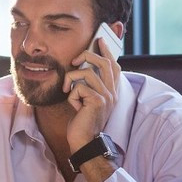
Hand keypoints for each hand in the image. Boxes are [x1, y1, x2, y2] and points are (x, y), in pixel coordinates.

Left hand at [63, 37, 121, 152]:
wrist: (83, 141)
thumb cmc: (82, 121)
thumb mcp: (87, 100)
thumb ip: (89, 85)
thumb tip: (81, 68)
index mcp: (112, 91)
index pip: (114, 66)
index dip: (107, 52)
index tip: (100, 40)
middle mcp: (112, 93)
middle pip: (104, 62)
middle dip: (87, 55)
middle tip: (75, 60)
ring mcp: (107, 97)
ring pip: (87, 73)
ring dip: (71, 80)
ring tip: (67, 90)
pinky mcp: (98, 101)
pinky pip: (79, 87)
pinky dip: (71, 95)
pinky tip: (74, 106)